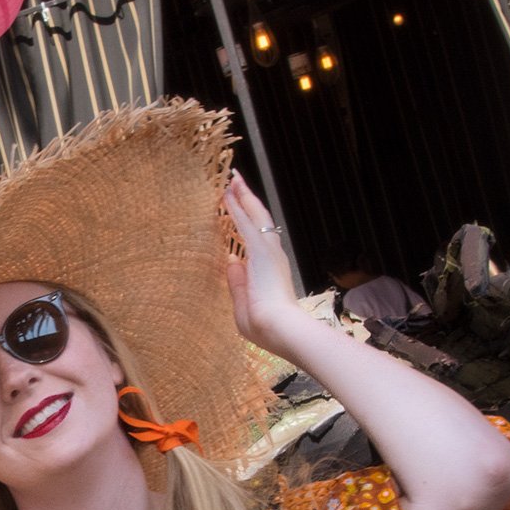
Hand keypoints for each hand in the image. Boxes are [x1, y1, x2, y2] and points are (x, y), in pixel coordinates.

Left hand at [223, 174, 301, 351]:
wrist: (281, 330)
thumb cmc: (265, 327)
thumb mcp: (243, 303)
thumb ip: (237, 281)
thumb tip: (231, 260)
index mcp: (269, 270)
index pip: (258, 239)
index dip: (248, 222)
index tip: (237, 209)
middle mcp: (273, 256)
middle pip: (260, 220)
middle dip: (247, 200)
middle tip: (236, 183)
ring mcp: (269, 252)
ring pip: (255, 215)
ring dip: (243, 196)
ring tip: (233, 179)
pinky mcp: (261, 252)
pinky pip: (246, 223)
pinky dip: (237, 207)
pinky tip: (228, 193)